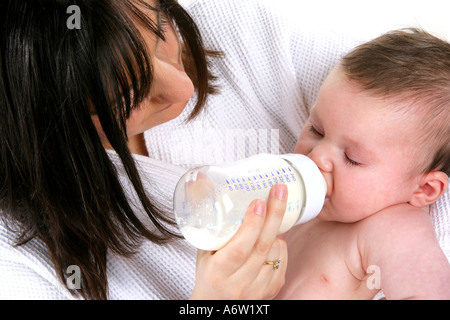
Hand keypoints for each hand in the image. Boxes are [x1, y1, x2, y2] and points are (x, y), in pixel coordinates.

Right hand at [190, 184, 287, 299]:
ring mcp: (257, 289)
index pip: (238, 248)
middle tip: (279, 191)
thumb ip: (212, 227)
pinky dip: (278, 245)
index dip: (251, 225)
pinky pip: (282, 260)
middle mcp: (238, 283)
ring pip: (275, 252)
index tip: (258, 202)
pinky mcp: (272, 290)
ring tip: (266, 220)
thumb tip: (209, 186)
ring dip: (274, 231)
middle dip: (273, 215)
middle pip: (261, 246)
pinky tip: (269, 241)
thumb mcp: (203, 252)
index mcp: (218, 272)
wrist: (217, 305)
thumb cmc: (209, 274)